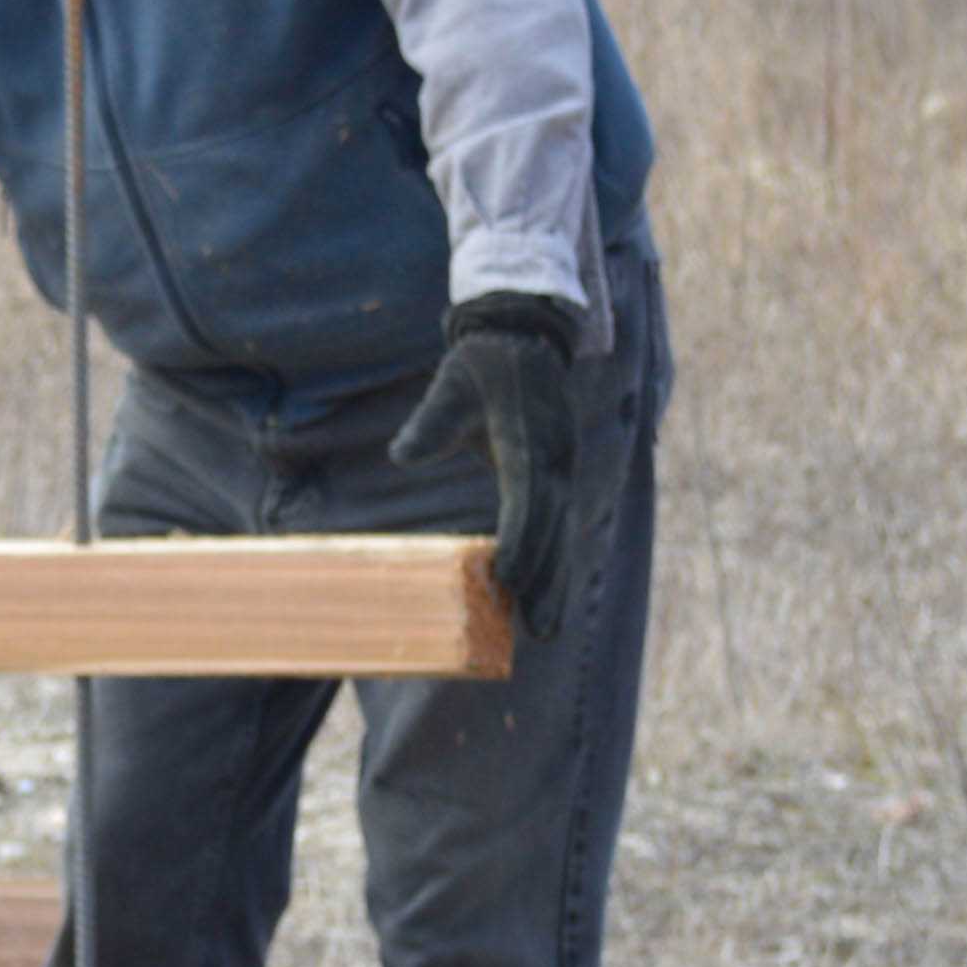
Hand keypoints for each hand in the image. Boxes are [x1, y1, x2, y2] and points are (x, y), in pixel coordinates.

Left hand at [387, 294, 579, 626]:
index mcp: (531, 444)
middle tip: (538, 629)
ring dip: (556, 580)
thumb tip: (402, 454)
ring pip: (562, 534)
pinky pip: (559, 523)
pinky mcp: (560, 473)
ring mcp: (564, 470)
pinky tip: (544, 593)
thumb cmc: (482, 366)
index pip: (528, 502)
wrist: (525, 337)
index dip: (522, 542)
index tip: (511, 581)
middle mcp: (557, 463)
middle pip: (553, 530)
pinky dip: (553, 558)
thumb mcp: (451, 386)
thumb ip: (430, 422)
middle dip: (546, 580)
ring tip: (546, 629)